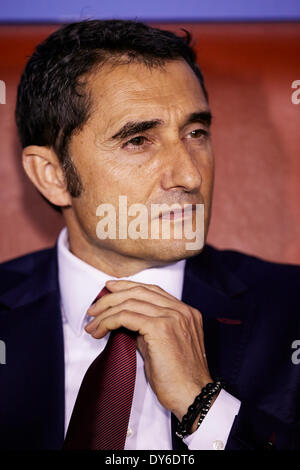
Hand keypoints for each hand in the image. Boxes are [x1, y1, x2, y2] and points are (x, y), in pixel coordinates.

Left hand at [85, 280, 212, 420]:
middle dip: (111, 297)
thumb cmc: (178, 378)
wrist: (193, 396)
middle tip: (94, 309)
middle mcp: (180, 310)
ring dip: (105, 312)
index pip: (151, 289)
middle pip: (139, 291)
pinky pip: (126, 316)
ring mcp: (172, 317)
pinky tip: (101, 330)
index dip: (127, 286)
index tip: (110, 289)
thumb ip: (148, 328)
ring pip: (130, 302)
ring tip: (92, 325)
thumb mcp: (163, 345)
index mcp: (185, 312)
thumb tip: (125, 320)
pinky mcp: (161, 328)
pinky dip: (109, 321)